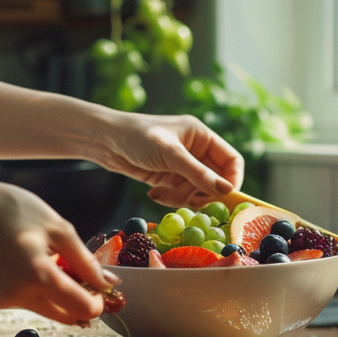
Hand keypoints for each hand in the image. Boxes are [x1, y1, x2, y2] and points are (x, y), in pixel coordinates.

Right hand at [0, 175, 119, 324]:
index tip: (99, 288)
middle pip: (67, 316)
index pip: (83, 309)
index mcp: (39, 275)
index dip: (98, 302)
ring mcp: (3, 301)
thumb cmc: (13, 211)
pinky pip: (26, 303)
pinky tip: (21, 265)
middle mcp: (19, 295)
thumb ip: (86, 262)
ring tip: (43, 261)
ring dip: (55, 295)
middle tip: (78, 275)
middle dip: (79, 301)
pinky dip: (33, 291)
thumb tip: (110, 284)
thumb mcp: (59, 228)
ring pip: (46, 310)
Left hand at [97, 112, 243, 207]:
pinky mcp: (169, 179)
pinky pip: (181, 196)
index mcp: (202, 137)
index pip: (232, 161)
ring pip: (198, 192)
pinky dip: (171, 199)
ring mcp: (183, 167)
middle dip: (201, 192)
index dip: (232, 179)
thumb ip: (199, 174)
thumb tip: (227, 190)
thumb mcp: (170, 154)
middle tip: (187, 197)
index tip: (224, 196)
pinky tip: (155, 194)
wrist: (105, 142)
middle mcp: (196, 151)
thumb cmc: (138, 137)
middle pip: (216, 181)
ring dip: (183, 198)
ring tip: (164, 193)